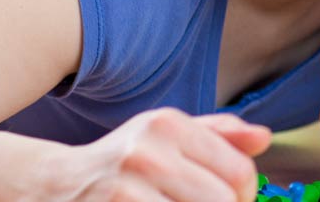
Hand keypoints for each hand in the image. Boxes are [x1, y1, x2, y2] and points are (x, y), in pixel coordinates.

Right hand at [37, 108, 270, 201]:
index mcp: (168, 126)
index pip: (240, 172)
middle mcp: (147, 153)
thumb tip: (264, 138)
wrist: (55, 185)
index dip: (246, 196)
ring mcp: (126, 191)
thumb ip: (219, 135)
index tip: (235, 201)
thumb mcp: (166, 136)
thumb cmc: (124, 162)